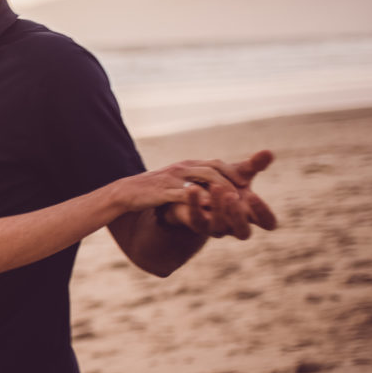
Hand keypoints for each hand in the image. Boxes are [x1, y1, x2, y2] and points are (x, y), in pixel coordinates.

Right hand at [114, 159, 252, 234]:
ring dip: (222, 187)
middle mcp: (182, 168)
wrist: (125, 193)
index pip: (215, 164)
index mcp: (186, 165)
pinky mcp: (165, 190)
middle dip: (232, 179)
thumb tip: (213, 192)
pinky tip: (212, 208)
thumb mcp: (174, 182)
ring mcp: (174, 178)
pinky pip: (187, 193)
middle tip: (246, 192)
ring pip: (204, 177)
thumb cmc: (152, 190)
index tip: (247, 183)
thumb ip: (192, 182)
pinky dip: (201, 199)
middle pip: (213, 168)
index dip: (233, 172)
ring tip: (235, 200)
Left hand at [161, 150, 277, 238]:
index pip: (268, 222)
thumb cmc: (225, 182)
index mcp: (251, 215)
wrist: (195, 189)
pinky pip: (195, 219)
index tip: (253, 195)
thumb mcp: (240, 173)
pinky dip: (194, 204)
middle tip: (232, 195)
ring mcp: (216, 228)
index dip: (263, 212)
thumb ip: (254, 165)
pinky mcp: (197, 224)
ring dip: (217, 207)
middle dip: (238, 215)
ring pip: (219, 226)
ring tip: (215, 187)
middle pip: (243, 232)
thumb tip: (268, 152)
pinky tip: (192, 187)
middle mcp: (236, 226)